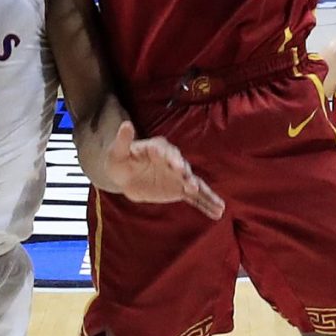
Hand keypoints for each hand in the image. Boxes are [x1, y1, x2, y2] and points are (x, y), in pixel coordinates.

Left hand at [98, 122, 224, 219]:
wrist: (125, 176)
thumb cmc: (120, 161)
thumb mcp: (117, 152)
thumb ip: (122, 141)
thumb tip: (126, 124)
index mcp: (157, 148)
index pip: (165, 151)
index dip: (172, 158)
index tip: (177, 166)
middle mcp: (172, 160)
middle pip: (182, 167)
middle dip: (187, 175)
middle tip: (192, 185)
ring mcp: (178, 175)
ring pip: (194, 183)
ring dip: (204, 192)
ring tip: (217, 204)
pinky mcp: (180, 189)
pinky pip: (195, 197)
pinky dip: (206, 204)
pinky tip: (218, 212)